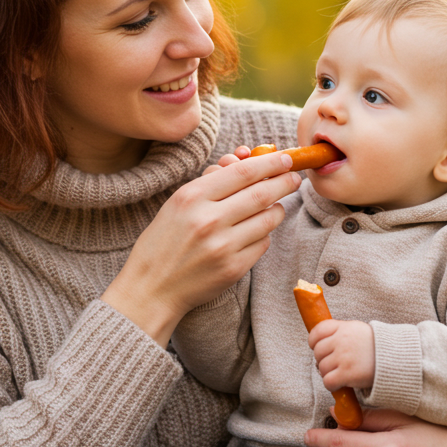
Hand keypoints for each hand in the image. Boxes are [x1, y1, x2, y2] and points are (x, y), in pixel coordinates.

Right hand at [103, 149, 300, 345]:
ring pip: (268, 219)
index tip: (285, 158)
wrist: (151, 289)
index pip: (242, 172)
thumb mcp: (179, 203)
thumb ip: (212, 181)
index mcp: (191, 197)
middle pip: (261, 193)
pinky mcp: (233, 269)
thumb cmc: (165, 241)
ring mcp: (222, 247)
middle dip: (284, 182)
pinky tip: (255, 232)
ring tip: (275, 205)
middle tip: (295, 177)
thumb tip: (247, 158)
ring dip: (277, 208)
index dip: (269, 163)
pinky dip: (264, 234)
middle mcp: (208, 220)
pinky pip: (262, 243)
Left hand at [309, 319, 374, 390]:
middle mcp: (342, 340)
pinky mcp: (347, 373)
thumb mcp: (358, 330)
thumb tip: (320, 340)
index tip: (318, 347)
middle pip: (318, 352)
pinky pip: (328, 381)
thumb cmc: (377, 346)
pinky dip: (332, 385)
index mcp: (344, 327)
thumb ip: (340, 332)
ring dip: (328, 374)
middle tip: (334, 365)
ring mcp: (344, 357)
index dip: (314, 341)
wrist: (397, 359)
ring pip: (322, 368)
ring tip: (340, 374)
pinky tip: (340, 384)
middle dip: (323, 360)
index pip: (317, 331)